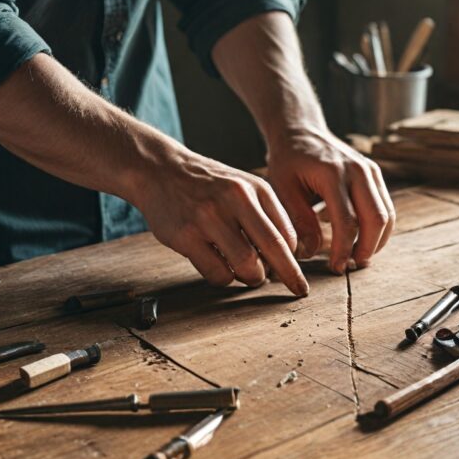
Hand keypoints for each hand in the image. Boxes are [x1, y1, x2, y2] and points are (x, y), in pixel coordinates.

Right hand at [133, 144, 308, 295]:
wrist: (160, 170)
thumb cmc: (208, 185)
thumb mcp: (244, 187)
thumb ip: (267, 215)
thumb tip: (289, 256)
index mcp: (255, 189)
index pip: (286, 234)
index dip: (294, 260)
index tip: (297, 276)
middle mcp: (234, 199)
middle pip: (273, 249)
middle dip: (288, 276)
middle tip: (294, 288)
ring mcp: (208, 217)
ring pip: (246, 265)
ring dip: (252, 278)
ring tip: (248, 274)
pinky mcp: (186, 235)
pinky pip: (217, 273)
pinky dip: (225, 279)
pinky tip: (222, 269)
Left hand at [266, 127, 395, 272]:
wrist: (301, 130)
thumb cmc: (288, 161)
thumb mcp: (283, 189)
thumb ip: (299, 220)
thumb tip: (312, 253)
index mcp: (333, 174)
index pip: (347, 221)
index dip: (344, 250)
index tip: (336, 267)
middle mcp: (358, 170)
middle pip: (376, 219)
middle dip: (367, 249)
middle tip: (352, 267)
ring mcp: (370, 170)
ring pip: (387, 214)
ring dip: (377, 241)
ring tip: (358, 258)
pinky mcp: (375, 174)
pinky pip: (386, 207)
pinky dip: (378, 228)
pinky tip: (362, 241)